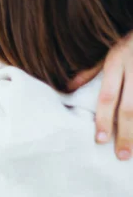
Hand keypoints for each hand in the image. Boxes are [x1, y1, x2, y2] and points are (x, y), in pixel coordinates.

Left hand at [71, 33, 132, 159]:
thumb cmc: (131, 40)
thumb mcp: (110, 49)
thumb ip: (92, 70)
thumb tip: (68, 87)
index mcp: (117, 62)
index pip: (108, 96)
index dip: (103, 119)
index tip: (100, 140)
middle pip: (129, 108)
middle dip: (125, 134)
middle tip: (121, 156)